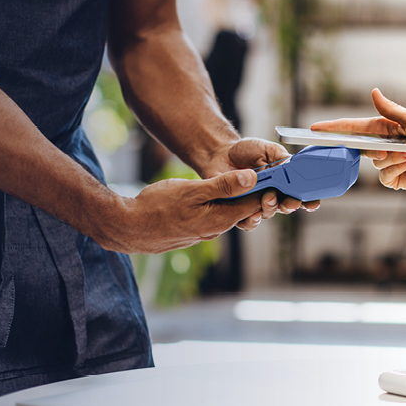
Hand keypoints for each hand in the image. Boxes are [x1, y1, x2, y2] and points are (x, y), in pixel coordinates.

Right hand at [90, 169, 271, 253]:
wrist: (127, 228)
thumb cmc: (156, 206)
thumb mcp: (191, 190)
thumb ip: (222, 185)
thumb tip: (252, 178)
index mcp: (220, 219)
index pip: (255, 203)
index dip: (268, 188)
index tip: (278, 172)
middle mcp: (215, 230)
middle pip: (243, 210)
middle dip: (256, 193)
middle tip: (266, 172)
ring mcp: (203, 233)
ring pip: (227, 213)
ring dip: (236, 199)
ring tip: (244, 179)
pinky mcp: (192, 232)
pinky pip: (213, 217)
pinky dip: (219, 205)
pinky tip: (214, 193)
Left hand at [193, 138, 321, 215]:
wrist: (221, 153)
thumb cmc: (247, 151)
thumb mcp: (268, 149)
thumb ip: (281, 158)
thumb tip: (292, 167)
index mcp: (285, 182)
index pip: (301, 195)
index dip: (309, 201)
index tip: (312, 203)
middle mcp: (273, 195)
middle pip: (286, 207)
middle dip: (290, 206)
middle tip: (289, 201)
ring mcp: (256, 204)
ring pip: (268, 214)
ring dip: (271, 209)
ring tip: (268, 198)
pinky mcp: (239, 210)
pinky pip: (248, 222)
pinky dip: (251, 220)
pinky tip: (252, 214)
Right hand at [308, 89, 405, 195]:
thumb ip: (391, 109)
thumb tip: (373, 92)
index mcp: (382, 128)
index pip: (352, 127)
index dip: (333, 128)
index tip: (315, 128)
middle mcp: (380, 145)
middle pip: (360, 146)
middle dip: (375, 148)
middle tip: (389, 149)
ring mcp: (383, 162)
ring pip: (376, 161)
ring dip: (396, 157)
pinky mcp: (389, 177)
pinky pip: (384, 174)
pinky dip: (400, 167)